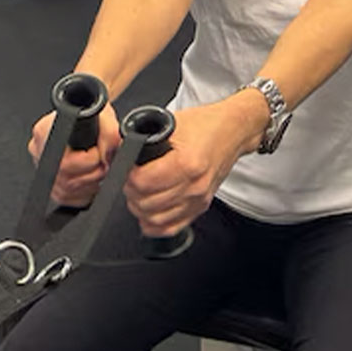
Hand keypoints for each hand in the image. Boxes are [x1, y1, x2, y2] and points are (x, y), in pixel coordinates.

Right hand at [28, 104, 121, 206]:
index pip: (63, 160)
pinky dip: (85, 192)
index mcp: (44, 131)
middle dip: (92, 173)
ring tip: (98, 166)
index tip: (97, 153)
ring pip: (67, 191)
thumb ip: (109, 134)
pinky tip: (90, 176)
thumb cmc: (91, 111)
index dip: (86, 161)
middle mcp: (38, 151)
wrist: (86, 113)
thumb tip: (106, 158)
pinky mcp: (50, 184)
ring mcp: (42, 169)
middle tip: (103, 161)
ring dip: (91, 183)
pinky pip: (68, 200)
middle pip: (65, 178)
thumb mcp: (104, 115)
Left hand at [122, 92, 266, 236]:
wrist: (233, 131)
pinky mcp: (201, 206)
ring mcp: (199, 198)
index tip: (124, 169)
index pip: (144, 183)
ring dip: (140, 209)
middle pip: (147, 203)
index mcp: (186, 163)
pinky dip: (155, 224)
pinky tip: (148, 213)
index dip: (126, 177)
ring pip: (156, 219)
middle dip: (130, 192)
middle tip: (128, 181)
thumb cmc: (205, 124)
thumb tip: (119, 148)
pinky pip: (172, 227)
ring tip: (136, 194)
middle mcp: (194, 185)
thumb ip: (145, 137)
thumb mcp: (171, 123)